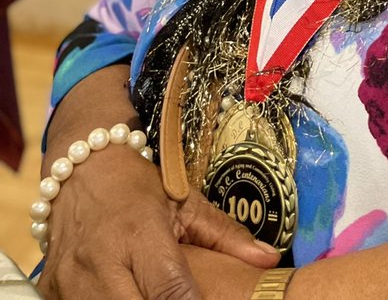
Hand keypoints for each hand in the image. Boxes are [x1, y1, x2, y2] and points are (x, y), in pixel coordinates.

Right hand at [37, 146, 278, 298]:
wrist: (80, 169)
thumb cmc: (138, 186)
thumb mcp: (184, 200)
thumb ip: (224, 234)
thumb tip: (268, 258)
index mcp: (140, 233)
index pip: (170, 291)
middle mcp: (101, 260)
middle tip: (184, 297)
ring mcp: (70, 279)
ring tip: (152, 293)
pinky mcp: (50, 289)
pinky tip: (128, 293)